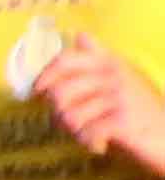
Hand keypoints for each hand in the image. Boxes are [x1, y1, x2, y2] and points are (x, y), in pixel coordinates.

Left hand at [30, 36, 164, 176]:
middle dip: (59, 114)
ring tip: (92, 134)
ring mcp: (119, 96)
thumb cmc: (141, 112)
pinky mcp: (123, 119)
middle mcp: (114, 74)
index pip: (66, 59)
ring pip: (70, 117)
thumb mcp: (123, 79)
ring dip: (76, 132)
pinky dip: (90, 143)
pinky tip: (101, 144)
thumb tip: (80, 34)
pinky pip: (86, 133)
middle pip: (60, 93)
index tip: (38, 92)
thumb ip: (98, 59)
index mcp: (111, 62)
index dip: (45, 76)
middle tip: (77, 124)